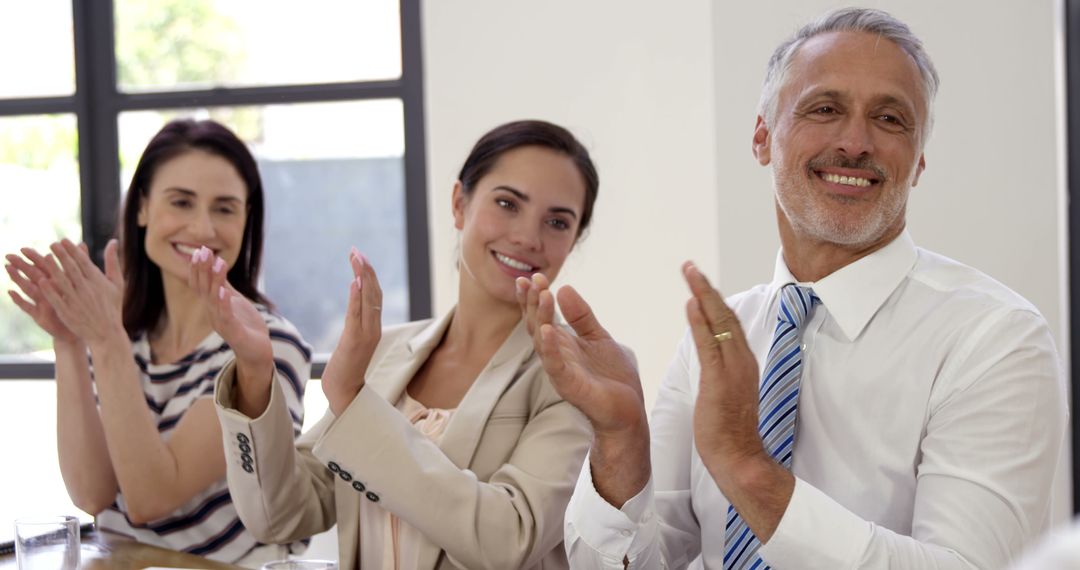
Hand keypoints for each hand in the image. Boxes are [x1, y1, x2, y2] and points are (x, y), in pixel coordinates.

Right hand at [6, 248, 78, 343]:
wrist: (80, 330)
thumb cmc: (80, 305)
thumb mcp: (81, 284)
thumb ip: (80, 264)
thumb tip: (82, 243)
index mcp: (57, 283)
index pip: (44, 267)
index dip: (34, 258)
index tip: (24, 248)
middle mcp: (48, 292)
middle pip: (33, 276)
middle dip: (21, 265)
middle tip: (9, 256)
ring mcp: (42, 304)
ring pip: (28, 289)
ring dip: (18, 279)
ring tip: (8, 268)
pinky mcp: (40, 316)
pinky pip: (28, 307)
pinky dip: (19, 300)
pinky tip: (10, 291)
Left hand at [31, 239, 125, 347]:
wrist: (106, 333)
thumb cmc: (112, 307)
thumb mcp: (117, 283)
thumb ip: (112, 261)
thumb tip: (113, 241)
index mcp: (98, 281)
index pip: (83, 262)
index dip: (73, 251)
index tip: (63, 240)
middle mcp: (87, 289)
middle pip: (72, 269)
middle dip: (62, 256)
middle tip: (52, 244)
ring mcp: (77, 301)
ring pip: (63, 282)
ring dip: (54, 269)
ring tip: (44, 258)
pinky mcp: (68, 312)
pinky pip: (57, 299)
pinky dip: (50, 290)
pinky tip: (41, 281)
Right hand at [188, 246, 273, 391]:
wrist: (257, 351)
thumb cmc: (245, 325)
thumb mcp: (234, 300)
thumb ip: (225, 285)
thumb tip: (217, 263)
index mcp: (212, 305)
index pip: (199, 284)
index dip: (198, 268)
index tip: (200, 250)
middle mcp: (212, 313)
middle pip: (203, 289)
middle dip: (203, 269)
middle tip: (203, 251)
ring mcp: (221, 323)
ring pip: (213, 300)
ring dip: (216, 281)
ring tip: (219, 263)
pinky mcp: (233, 332)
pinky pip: (226, 316)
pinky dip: (224, 303)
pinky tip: (224, 291)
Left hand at [322, 247, 381, 415]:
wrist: (344, 393)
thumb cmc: (345, 367)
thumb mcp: (351, 339)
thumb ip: (355, 320)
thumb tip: (354, 298)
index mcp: (373, 326)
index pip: (374, 294)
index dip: (368, 274)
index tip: (359, 255)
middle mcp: (373, 328)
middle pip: (374, 293)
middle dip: (366, 270)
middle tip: (357, 251)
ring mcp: (366, 335)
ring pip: (368, 301)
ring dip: (363, 278)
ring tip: (357, 259)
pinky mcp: (355, 343)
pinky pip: (357, 316)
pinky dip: (357, 298)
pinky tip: (355, 283)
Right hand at [515, 274, 644, 436]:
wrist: (628, 411)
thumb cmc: (612, 378)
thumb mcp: (598, 337)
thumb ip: (581, 316)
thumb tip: (564, 288)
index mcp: (562, 344)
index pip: (542, 317)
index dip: (534, 298)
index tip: (533, 277)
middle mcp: (556, 356)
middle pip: (536, 325)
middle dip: (532, 303)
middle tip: (532, 280)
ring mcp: (560, 371)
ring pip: (543, 342)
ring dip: (540, 318)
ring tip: (542, 295)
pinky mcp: (569, 386)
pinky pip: (555, 365)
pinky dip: (550, 348)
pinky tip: (547, 330)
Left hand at [683, 262, 768, 480]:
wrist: (740, 458)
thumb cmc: (730, 432)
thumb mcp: (725, 393)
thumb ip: (721, 372)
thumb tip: (712, 358)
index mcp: (743, 363)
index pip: (730, 323)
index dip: (714, 300)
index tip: (699, 281)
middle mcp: (742, 361)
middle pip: (726, 314)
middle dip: (707, 288)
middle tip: (690, 266)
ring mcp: (733, 370)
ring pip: (720, 323)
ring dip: (703, 294)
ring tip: (689, 272)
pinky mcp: (720, 381)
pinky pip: (709, 345)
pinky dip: (700, 322)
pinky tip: (690, 304)